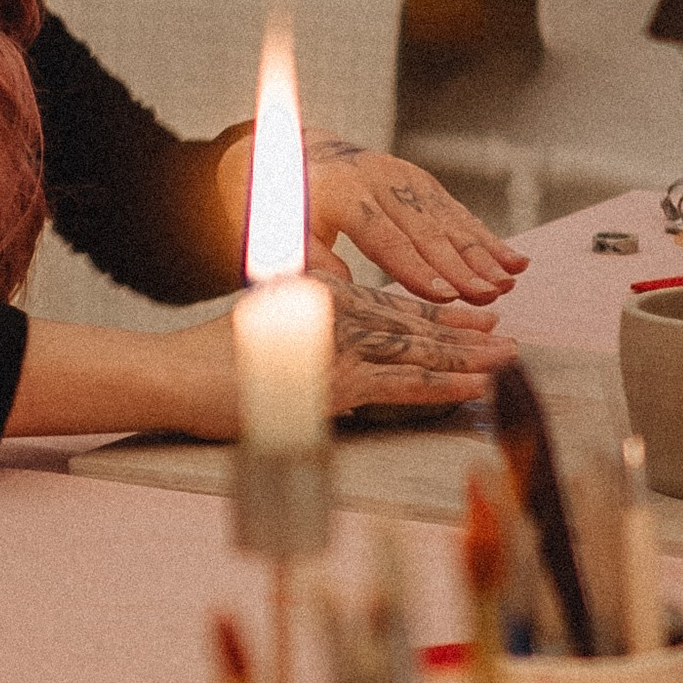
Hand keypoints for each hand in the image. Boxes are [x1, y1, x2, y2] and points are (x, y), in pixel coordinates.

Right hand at [141, 281, 506, 437]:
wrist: (175, 374)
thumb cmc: (210, 362)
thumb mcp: (266, 336)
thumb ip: (308, 347)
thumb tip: (341, 380)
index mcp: (322, 297)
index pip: (391, 306)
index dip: (435, 315)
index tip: (473, 319)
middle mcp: (338, 313)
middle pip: (412, 325)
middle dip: (465, 334)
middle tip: (507, 337)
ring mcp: (339, 345)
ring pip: (418, 352)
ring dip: (468, 356)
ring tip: (507, 360)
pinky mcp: (336, 380)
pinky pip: (404, 384)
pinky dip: (445, 384)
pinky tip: (476, 385)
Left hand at [302, 135, 524, 305]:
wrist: (294, 153)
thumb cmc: (280, 206)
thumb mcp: (276, 231)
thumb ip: (308, 259)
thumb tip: (341, 288)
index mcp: (340, 193)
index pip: (384, 236)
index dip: (415, 267)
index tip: (443, 296)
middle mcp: (378, 179)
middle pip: (425, 229)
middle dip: (460, 265)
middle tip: (488, 295)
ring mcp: (404, 177)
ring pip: (448, 219)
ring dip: (482, 252)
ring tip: (509, 282)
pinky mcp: (421, 181)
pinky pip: (457, 212)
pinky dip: (487, 237)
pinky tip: (514, 259)